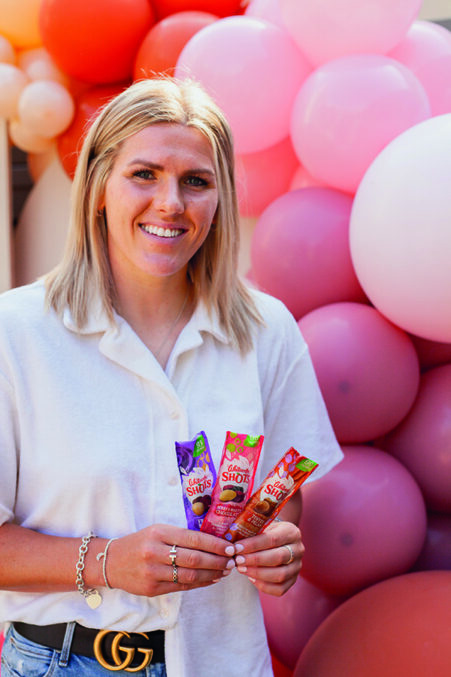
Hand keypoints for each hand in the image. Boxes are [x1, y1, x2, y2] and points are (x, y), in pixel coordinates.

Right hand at [102, 524, 235, 596]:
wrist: (110, 562)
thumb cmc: (140, 543)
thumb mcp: (157, 531)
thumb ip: (181, 536)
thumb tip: (212, 542)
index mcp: (158, 533)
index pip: (193, 538)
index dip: (214, 544)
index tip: (230, 547)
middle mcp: (154, 552)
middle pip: (193, 559)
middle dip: (217, 561)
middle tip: (232, 561)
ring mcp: (152, 572)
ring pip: (189, 575)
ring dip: (211, 574)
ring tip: (225, 571)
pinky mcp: (151, 589)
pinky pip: (181, 587)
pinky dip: (199, 584)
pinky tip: (211, 580)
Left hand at [233, 520, 303, 595]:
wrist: (279, 539)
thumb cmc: (266, 532)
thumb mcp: (262, 526)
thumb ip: (251, 532)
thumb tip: (231, 542)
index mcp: (291, 532)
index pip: (273, 539)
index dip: (253, 544)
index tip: (237, 548)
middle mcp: (298, 549)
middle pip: (278, 557)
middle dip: (254, 560)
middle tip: (238, 560)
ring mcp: (298, 566)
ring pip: (280, 575)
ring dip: (257, 574)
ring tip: (241, 569)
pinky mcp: (293, 580)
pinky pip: (280, 589)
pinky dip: (263, 586)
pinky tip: (251, 578)